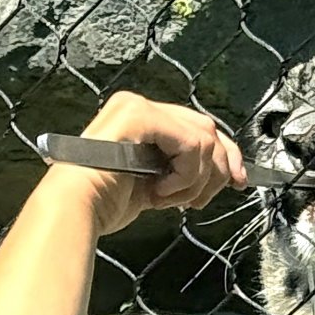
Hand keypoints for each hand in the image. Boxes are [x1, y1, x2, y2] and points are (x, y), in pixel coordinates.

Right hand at [48, 92, 246, 234]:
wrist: (76, 208)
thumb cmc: (106, 203)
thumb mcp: (156, 185)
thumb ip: (183, 172)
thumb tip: (223, 174)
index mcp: (143, 121)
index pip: (199, 129)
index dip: (225, 156)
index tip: (238, 182)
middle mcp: (141, 106)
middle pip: (208, 129)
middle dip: (217, 170)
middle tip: (197, 200)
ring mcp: (139, 107)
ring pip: (204, 139)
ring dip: (195, 180)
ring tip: (169, 198)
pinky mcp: (140, 116)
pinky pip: (190, 144)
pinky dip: (185, 175)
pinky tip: (160, 190)